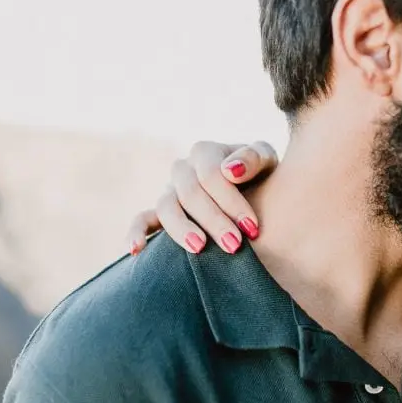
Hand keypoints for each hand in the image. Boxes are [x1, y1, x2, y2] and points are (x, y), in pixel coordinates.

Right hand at [126, 140, 278, 255]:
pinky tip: (135, 251)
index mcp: (206, 152)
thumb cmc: (262, 176)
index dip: (231, 201)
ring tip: (200, 248)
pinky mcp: (160, 214)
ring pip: (165, 208)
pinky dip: (135, 233)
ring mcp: (170, 191)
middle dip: (214, 220)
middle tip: (235, 246)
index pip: (211, 175)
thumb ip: (254, 158)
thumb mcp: (266, 161)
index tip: (253, 227)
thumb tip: (231, 171)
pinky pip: (141, 220)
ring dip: (181, 229)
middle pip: (190, 193)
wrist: (257, 192)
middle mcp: (183, 169)